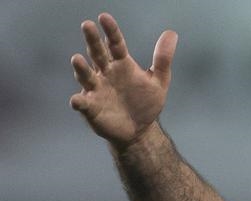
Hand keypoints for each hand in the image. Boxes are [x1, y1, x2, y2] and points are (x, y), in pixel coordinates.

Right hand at [69, 13, 177, 147]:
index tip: (104, 17)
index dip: (111, 31)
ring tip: (76, 59)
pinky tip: (77, 100)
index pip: (115, 44)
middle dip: (92, 41)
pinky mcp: (92, 108)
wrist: (139, 131)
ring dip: (80, 68)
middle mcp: (105, 73)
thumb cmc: (145, 103)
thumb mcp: (158, 82)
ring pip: (86, 76)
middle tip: (87, 25)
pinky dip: (79, 101)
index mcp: (121, 64)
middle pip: (97, 54)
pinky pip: (83, 104)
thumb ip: (162, 59)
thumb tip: (171, 33)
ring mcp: (97, 90)